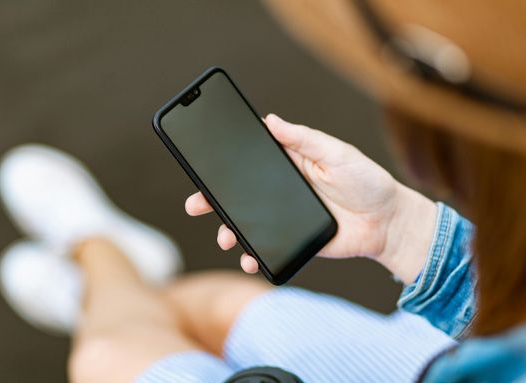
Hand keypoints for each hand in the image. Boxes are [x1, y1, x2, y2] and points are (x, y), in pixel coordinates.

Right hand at [185, 114, 436, 282]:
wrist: (389, 223)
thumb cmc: (367, 181)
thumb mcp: (337, 153)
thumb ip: (303, 139)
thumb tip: (270, 120)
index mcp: (290, 164)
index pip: (251, 163)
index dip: (226, 166)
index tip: (203, 167)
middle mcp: (283, 191)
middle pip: (241, 195)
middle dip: (215, 201)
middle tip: (196, 205)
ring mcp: (286, 217)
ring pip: (249, 223)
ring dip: (231, 230)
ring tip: (225, 237)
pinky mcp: (294, 240)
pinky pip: (267, 246)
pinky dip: (254, 254)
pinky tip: (248, 258)